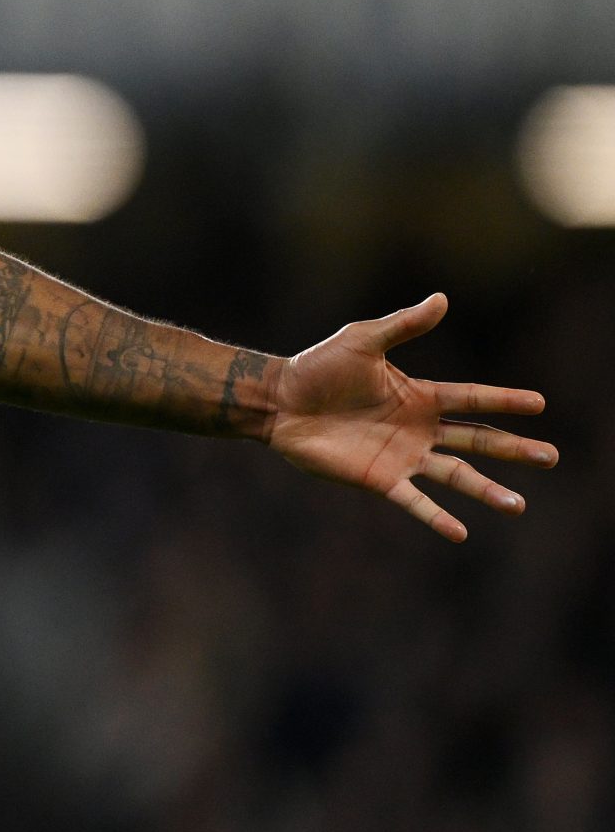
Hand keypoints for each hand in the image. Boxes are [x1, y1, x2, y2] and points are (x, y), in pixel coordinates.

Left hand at [266, 294, 554, 540]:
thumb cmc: (318, 367)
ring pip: (455, 476)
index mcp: (421, 396)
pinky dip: (436, 517)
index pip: (472, 399)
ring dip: (486, 490)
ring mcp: (402, 456)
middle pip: (476, 441)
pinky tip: (461, 532)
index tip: (539, 403)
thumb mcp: (362, 340)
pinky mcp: (379, 479)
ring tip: (518, 505)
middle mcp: (419, 429)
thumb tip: (442, 298)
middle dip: (513, 449)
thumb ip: (402, 325)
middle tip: (551, 457)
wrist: (279, 401)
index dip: (504, 401)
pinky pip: (414, 501)